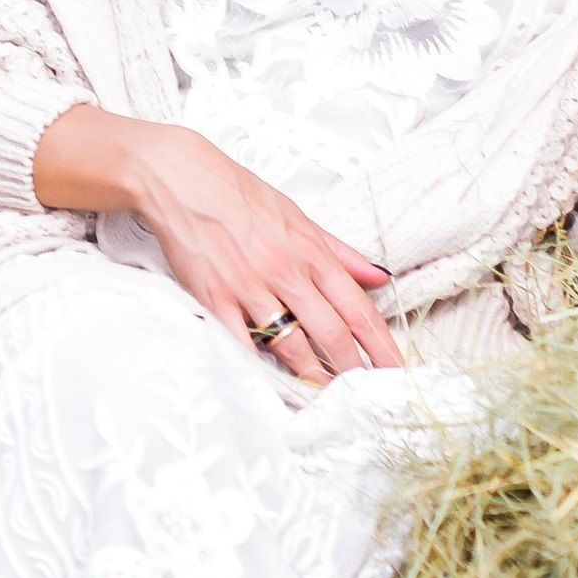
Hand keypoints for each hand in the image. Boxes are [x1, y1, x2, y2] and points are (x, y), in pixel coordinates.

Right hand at [31, 106, 400, 381]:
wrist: (183, 178)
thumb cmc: (241, 194)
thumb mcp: (299, 216)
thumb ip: (340, 251)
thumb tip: (379, 276)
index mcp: (311, 252)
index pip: (357, 307)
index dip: (380, 344)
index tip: (394, 370)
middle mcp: (286, 272)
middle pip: (331, 333)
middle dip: (353, 370)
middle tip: (366, 396)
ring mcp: (249, 288)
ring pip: (291, 344)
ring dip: (313, 377)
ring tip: (328, 399)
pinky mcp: (214, 299)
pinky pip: (240, 344)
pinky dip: (258, 368)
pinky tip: (272, 387)